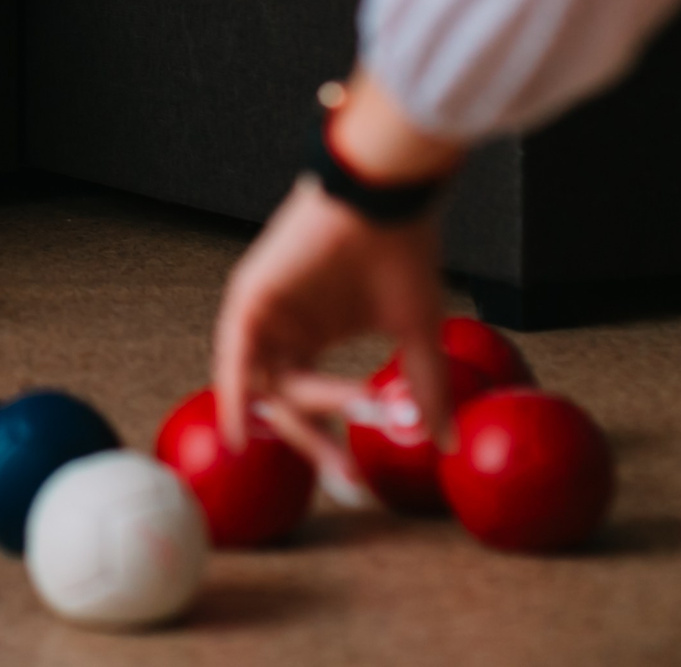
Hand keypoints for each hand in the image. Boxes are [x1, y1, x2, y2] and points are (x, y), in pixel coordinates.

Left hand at [210, 67, 464, 481]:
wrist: (387, 200)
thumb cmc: (402, 253)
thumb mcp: (418, 334)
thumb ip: (425, 388)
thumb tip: (446, 441)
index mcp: (314, 333)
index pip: (309, 402)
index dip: (329, 442)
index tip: (358, 480)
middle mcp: (284, 327)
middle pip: (283, 402)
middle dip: (314, 444)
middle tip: (348, 477)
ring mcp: (264, 312)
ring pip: (265, 384)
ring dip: (301, 416)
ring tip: (349, 423)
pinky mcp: (250, 296)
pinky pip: (234, 355)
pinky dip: (234, 393)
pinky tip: (243, 429)